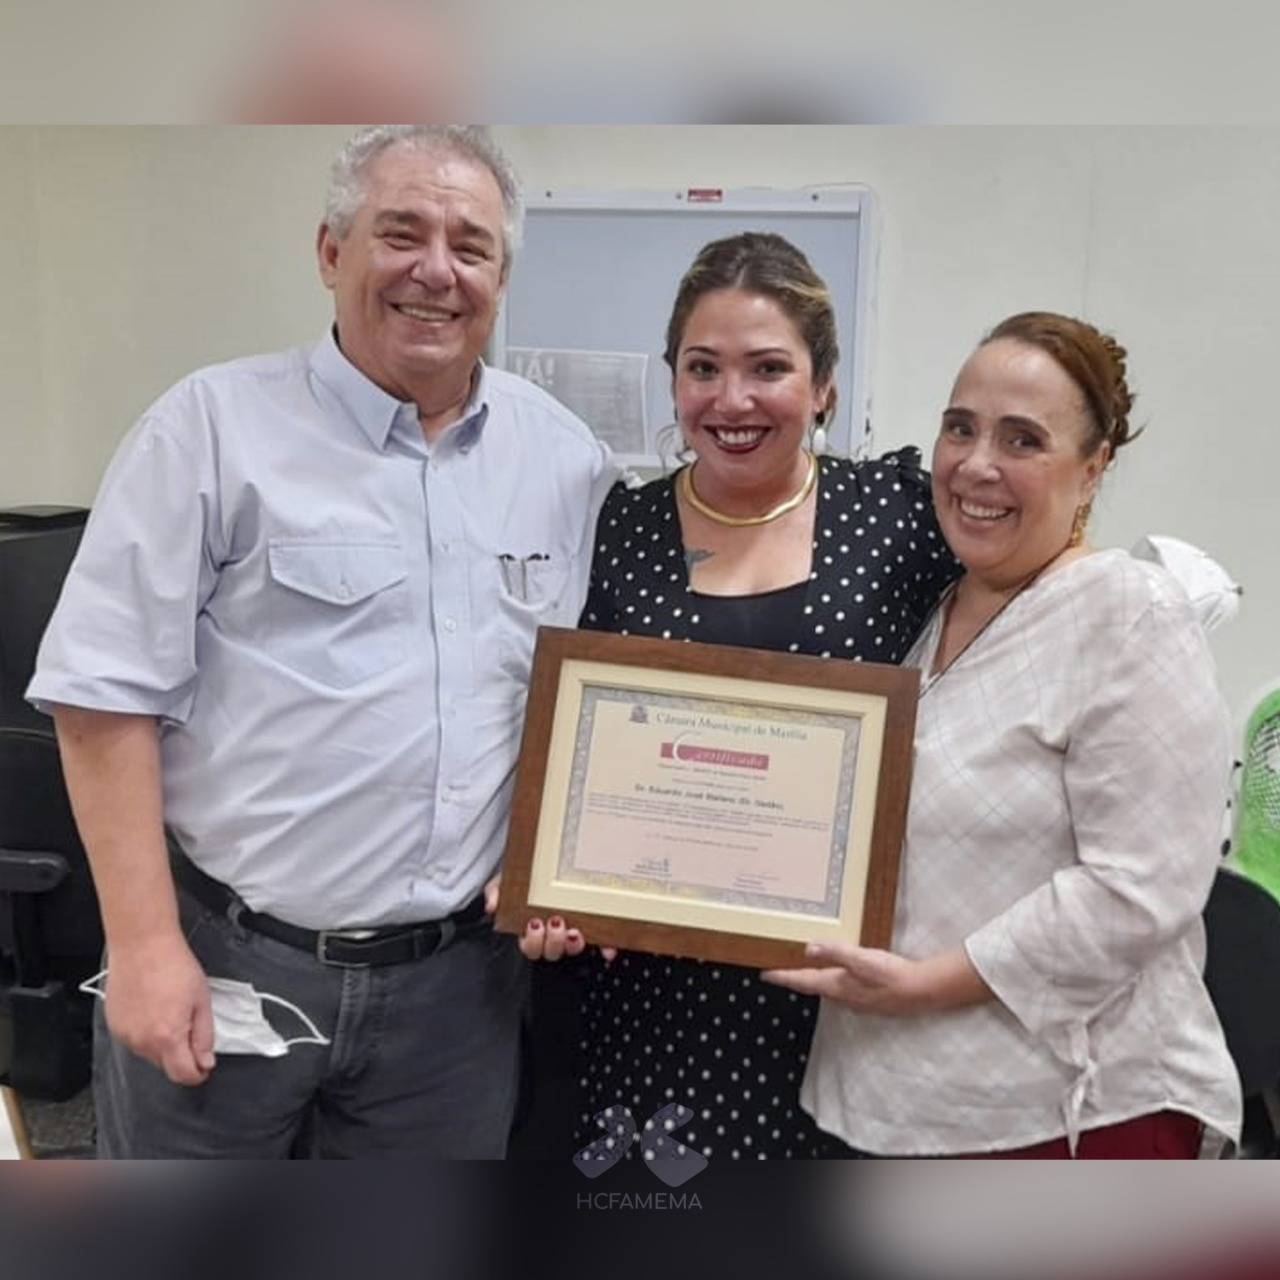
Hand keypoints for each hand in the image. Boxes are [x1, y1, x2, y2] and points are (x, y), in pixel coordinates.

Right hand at [102, 935, 214, 1084]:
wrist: (142, 945)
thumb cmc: (173, 965)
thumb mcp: (202, 1000)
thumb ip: (205, 1036)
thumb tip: (206, 1061)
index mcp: (167, 1038)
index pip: (184, 1075)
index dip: (199, 1073)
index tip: (204, 1065)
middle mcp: (142, 1042)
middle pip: (166, 1065)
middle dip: (181, 1053)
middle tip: (190, 1022)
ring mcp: (124, 1035)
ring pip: (150, 1053)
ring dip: (162, 1041)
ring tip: (170, 1008)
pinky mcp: (113, 1025)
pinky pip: (135, 1038)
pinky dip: (146, 1031)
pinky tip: (153, 1007)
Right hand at [485, 873, 615, 961]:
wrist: (545, 859)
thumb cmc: (524, 876)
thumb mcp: (506, 880)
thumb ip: (496, 891)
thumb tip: (492, 905)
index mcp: (529, 928)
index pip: (529, 946)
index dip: (532, 941)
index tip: (534, 923)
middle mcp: (550, 934)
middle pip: (551, 951)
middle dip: (553, 942)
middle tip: (556, 921)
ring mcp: (571, 931)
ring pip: (572, 949)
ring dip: (574, 945)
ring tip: (575, 930)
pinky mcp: (592, 927)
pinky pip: (600, 942)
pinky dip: (605, 947)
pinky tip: (608, 948)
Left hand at [763, 942, 991, 1015]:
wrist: (920, 992)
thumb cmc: (890, 974)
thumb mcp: (862, 958)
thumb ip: (836, 952)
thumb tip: (808, 947)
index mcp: (836, 986)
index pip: (803, 981)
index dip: (782, 977)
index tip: (764, 974)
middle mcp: (842, 997)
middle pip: (811, 987)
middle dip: (795, 978)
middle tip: (779, 969)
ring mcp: (855, 1000)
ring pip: (826, 989)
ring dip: (812, 980)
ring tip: (802, 968)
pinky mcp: (867, 998)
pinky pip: (840, 989)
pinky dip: (830, 981)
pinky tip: (836, 974)